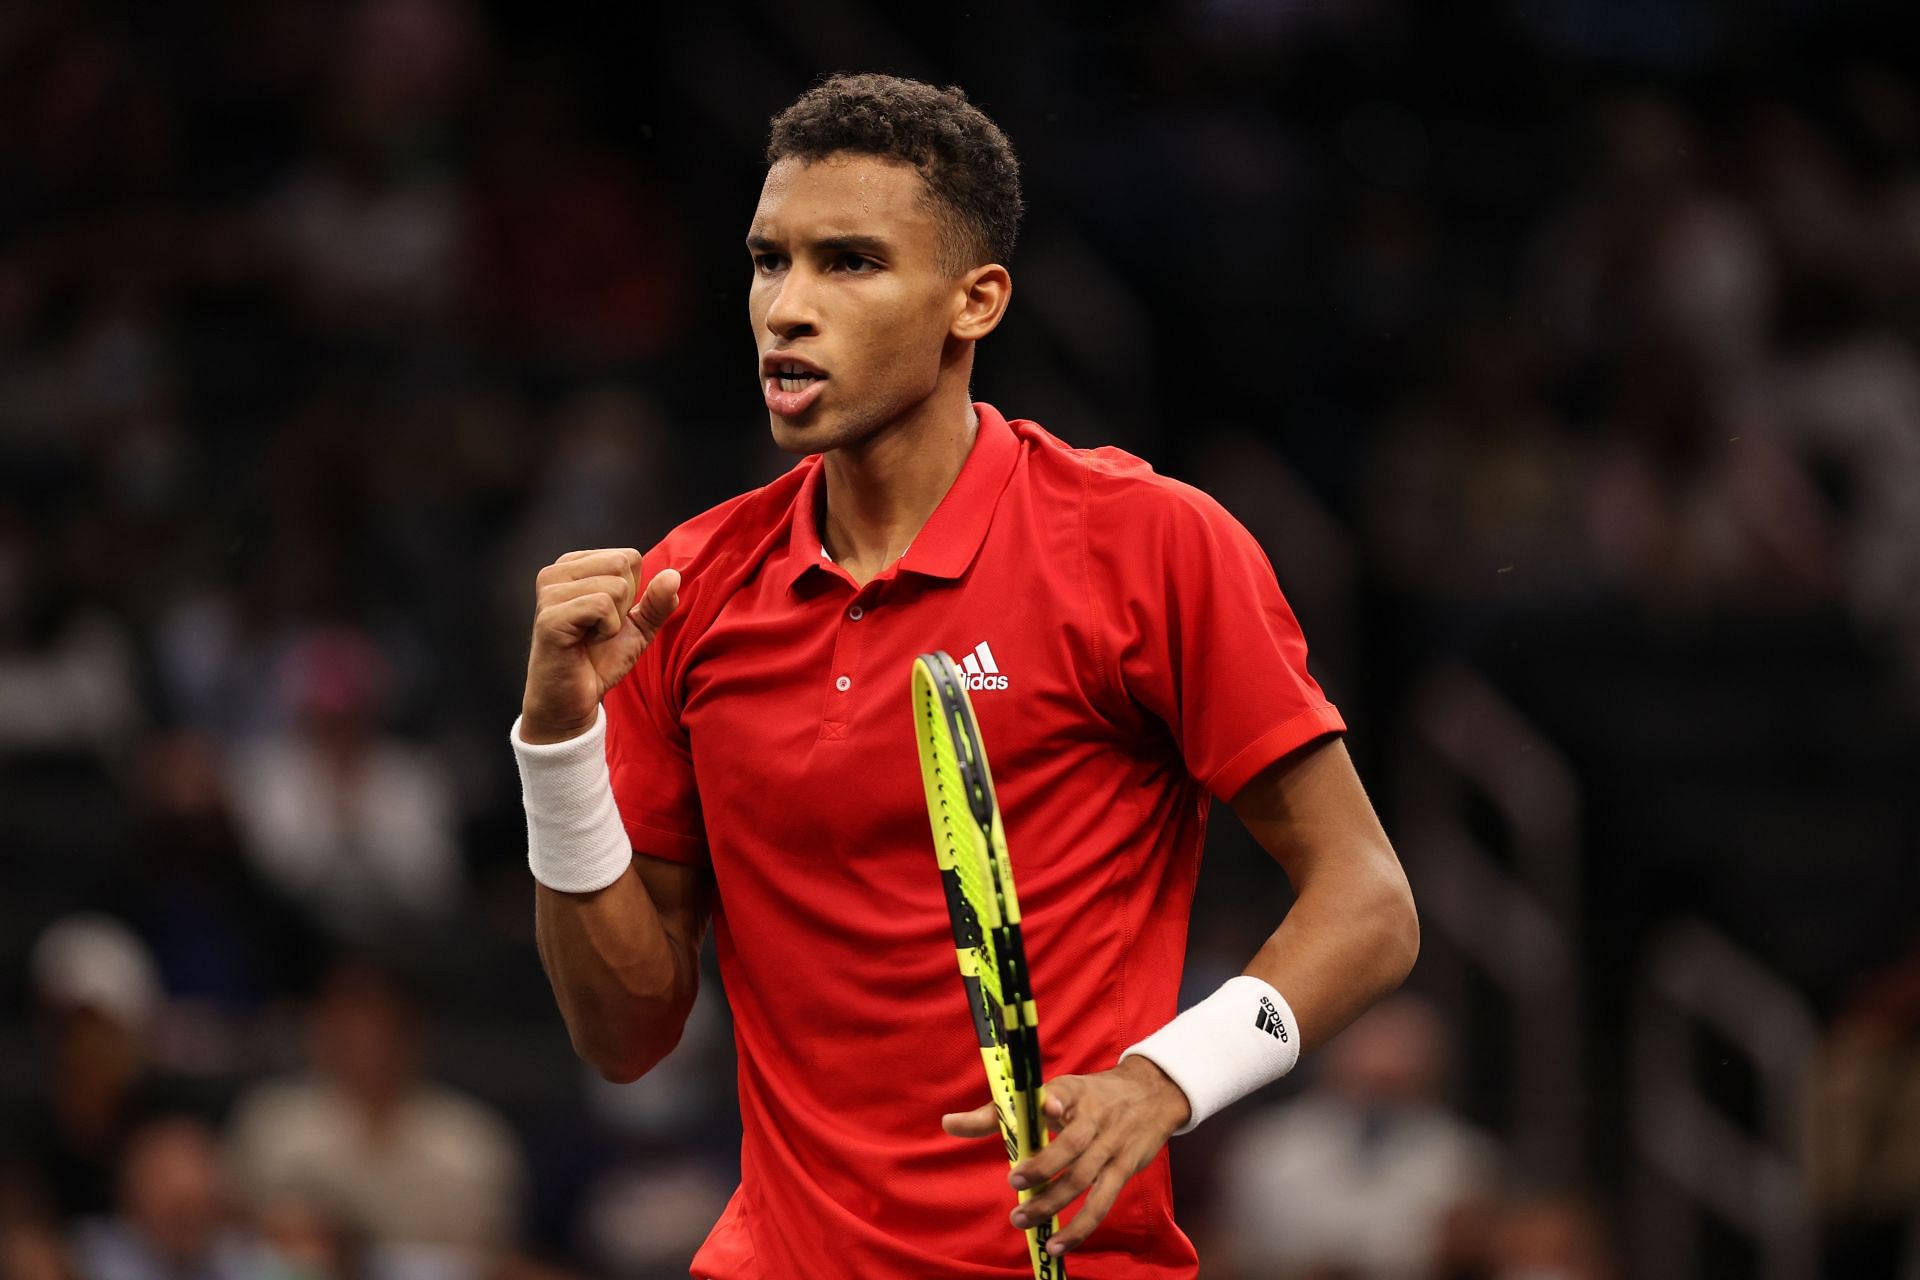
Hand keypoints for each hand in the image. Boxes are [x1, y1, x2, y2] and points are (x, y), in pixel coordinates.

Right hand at [522, 548, 680, 743]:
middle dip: (624, 604)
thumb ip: (657, 602)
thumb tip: (673, 575)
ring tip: (591, 637)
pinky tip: (584, 643)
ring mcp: (549, 592)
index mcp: (573, 566)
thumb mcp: (638, 628)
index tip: (607, 618)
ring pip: (616, 586)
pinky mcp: (550, 616)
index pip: (629, 556)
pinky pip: (603, 606)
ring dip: (615, 621)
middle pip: (622, 564)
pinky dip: (607, 630)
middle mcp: (556, 572)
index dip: (631, 593)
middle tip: (600, 629)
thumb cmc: (599, 660)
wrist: (572, 699)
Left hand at [940, 1055, 1190, 1256]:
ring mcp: (1111, 1146)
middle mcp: (1094, 1118)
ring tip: (1021, 1219)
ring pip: (1083, 1178)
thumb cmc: (1089, 1095)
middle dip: (1043, 1165)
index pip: (1061, 1093)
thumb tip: (947, 1124)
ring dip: (1052, 1202)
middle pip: (1071, 1144)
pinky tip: (1057, 1244)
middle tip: (1013, 1180)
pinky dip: (1080, 1227)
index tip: (1048, 1106)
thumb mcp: (1054, 1091)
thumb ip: (1000, 1111)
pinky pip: (1101, 1203)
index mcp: (1073, 1092)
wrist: (1152, 1093)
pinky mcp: (1124, 1170)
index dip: (1055, 1101)